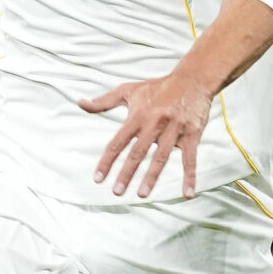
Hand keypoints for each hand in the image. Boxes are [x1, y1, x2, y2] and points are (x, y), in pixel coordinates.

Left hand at [79, 70, 212, 197]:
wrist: (192, 79)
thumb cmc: (158, 87)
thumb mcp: (128, 91)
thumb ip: (104, 101)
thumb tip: (80, 103)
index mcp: (138, 116)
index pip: (118, 142)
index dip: (107, 161)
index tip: (98, 178)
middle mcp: (154, 124)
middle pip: (137, 153)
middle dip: (126, 174)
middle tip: (117, 192)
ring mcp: (174, 130)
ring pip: (160, 157)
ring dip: (151, 177)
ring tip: (141, 194)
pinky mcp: (192, 134)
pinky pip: (190, 158)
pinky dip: (190, 176)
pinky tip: (187, 193)